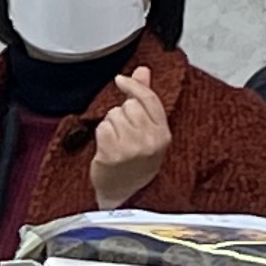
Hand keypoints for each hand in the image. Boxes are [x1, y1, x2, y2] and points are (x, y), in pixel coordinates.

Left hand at [90, 67, 172, 205]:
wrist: (126, 196)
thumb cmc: (136, 162)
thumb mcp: (149, 132)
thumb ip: (145, 98)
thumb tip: (142, 70)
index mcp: (163, 134)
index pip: (149, 99)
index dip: (133, 86)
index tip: (121, 80)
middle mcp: (150, 141)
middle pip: (129, 105)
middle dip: (122, 113)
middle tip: (124, 133)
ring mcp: (131, 148)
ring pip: (114, 115)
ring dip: (111, 124)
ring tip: (117, 142)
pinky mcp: (112, 154)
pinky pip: (102, 128)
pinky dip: (101, 135)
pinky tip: (107, 148)